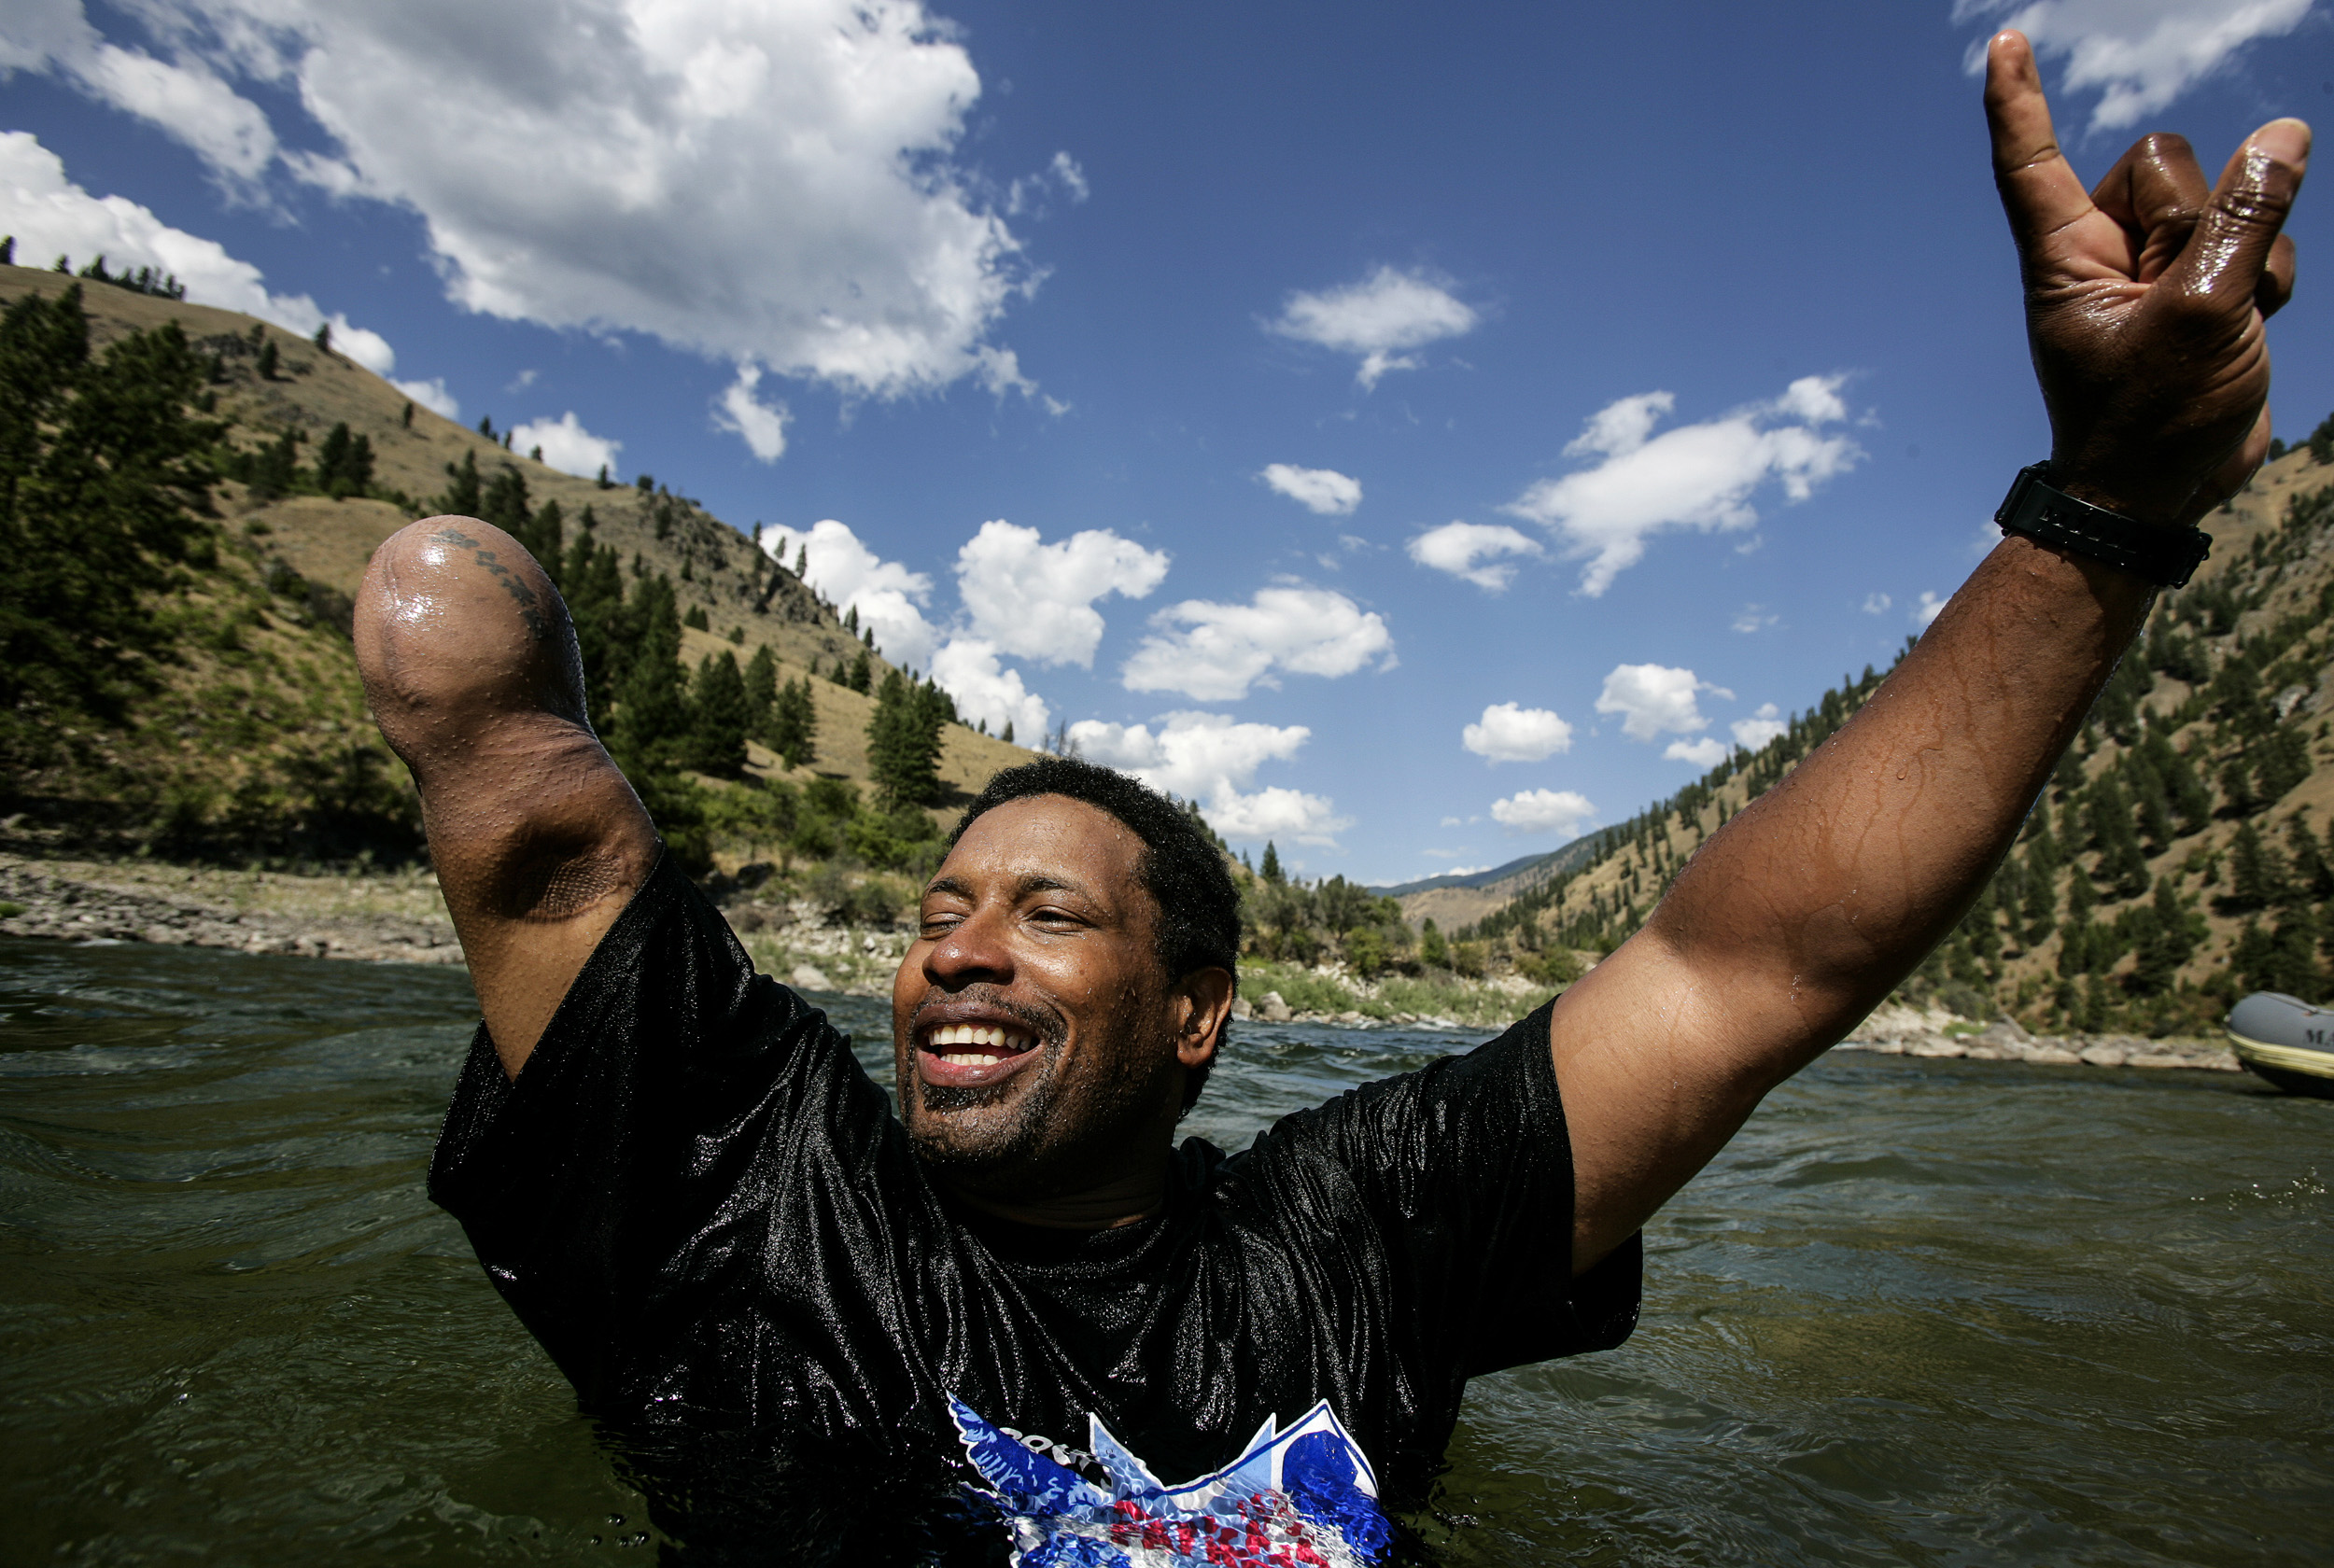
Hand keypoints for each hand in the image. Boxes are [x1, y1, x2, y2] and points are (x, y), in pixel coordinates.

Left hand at [1984, 30, 2307, 527]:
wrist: (2166, 492)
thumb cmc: (2152, 421)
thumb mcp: (2203, 314)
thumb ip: (2244, 219)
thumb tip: (2281, 137)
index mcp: (2064, 256)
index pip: (2032, 161)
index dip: (2019, 101)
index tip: (2005, 40)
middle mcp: (2102, 250)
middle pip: (2164, 162)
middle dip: (2195, 214)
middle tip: (2184, 296)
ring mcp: (2156, 268)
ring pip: (2222, 197)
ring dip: (2244, 252)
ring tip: (2220, 323)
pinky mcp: (2204, 286)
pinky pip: (2257, 238)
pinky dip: (2270, 278)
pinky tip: (2253, 325)